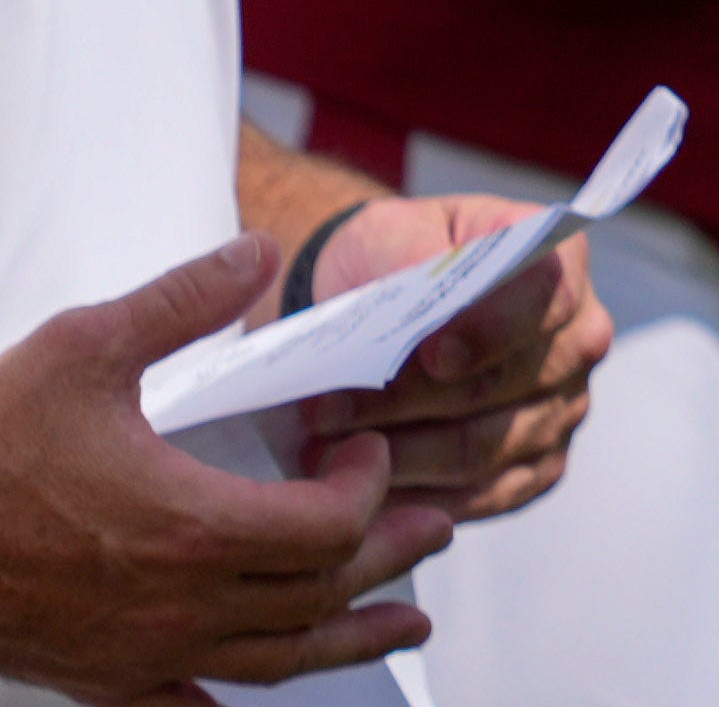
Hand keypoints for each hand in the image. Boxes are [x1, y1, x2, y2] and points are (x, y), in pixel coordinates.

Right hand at [0, 236, 449, 701]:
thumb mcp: (83, 349)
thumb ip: (182, 301)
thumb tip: (257, 254)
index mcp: (193, 526)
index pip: (329, 526)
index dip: (369, 486)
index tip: (363, 448)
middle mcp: (181, 604)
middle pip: (320, 593)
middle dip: (389, 556)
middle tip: (438, 527)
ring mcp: (141, 653)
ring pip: (275, 659)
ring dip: (351, 636)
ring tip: (408, 626)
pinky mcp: (101, 679)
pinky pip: (190, 704)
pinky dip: (243, 694)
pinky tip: (264, 691)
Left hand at [294, 195, 611, 519]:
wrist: (379, 304)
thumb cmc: (389, 259)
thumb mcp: (390, 233)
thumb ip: (410, 255)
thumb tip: (419, 293)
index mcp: (560, 262)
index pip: (545, 299)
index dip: (490, 331)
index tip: (427, 354)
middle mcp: (579, 336)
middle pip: (506, 384)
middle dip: (409, 403)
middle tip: (325, 411)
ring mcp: (564, 406)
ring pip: (486, 448)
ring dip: (399, 457)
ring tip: (320, 452)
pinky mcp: (539, 464)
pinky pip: (486, 497)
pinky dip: (420, 500)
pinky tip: (360, 491)